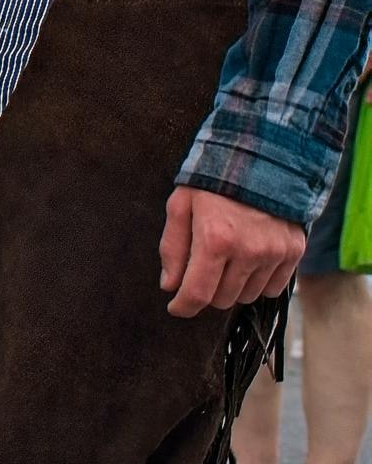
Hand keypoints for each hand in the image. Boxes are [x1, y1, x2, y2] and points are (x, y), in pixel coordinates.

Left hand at [158, 185, 303, 316]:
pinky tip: (249, 261)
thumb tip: (170, 285)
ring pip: (246, 297)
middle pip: (221, 300)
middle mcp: (248, 250)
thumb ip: (172, 248)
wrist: (263, 156)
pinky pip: (272, 289)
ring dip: (232, 287)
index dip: (182, 307)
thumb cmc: (215, 180)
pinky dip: (257, 282)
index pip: (197, 294)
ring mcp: (274, 252)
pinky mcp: (294, 251)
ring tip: (228, 259)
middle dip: (206, 290)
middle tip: (203, 268)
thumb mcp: (181, 205)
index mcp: (215, 239)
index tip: (176, 306)